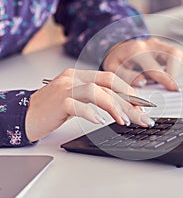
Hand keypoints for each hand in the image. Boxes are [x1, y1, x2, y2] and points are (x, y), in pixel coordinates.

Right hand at [25, 69, 153, 141]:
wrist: (24, 115)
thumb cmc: (52, 109)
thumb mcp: (77, 100)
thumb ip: (95, 99)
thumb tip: (122, 108)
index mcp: (80, 76)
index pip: (110, 79)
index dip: (129, 91)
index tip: (142, 105)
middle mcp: (74, 78)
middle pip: (108, 85)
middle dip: (129, 102)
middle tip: (142, 117)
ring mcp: (65, 88)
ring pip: (97, 92)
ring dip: (114, 107)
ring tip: (125, 121)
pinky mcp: (58, 101)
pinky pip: (78, 105)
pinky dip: (91, 113)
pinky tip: (100, 121)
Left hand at [102, 37, 182, 90]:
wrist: (120, 49)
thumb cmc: (118, 60)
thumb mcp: (114, 69)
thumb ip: (127, 76)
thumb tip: (142, 83)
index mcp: (136, 51)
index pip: (155, 65)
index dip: (165, 78)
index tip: (172, 88)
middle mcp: (151, 45)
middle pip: (174, 54)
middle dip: (176, 72)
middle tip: (171, 86)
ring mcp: (160, 45)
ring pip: (179, 54)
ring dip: (178, 70)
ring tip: (167, 80)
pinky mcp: (166, 48)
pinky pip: (180, 57)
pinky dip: (178, 67)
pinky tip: (168, 74)